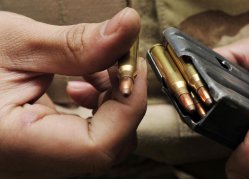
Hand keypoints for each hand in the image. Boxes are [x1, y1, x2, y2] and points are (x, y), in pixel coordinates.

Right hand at [0, 8, 146, 177]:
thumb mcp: (14, 42)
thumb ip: (78, 42)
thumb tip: (127, 27)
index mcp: (15, 144)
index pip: (100, 146)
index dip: (129, 106)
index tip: (133, 68)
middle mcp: (26, 162)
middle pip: (107, 147)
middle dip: (123, 101)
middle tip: (118, 62)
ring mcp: (33, 157)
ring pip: (99, 142)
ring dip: (110, 103)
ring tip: (95, 70)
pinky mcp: (38, 145)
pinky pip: (82, 137)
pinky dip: (94, 109)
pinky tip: (80, 85)